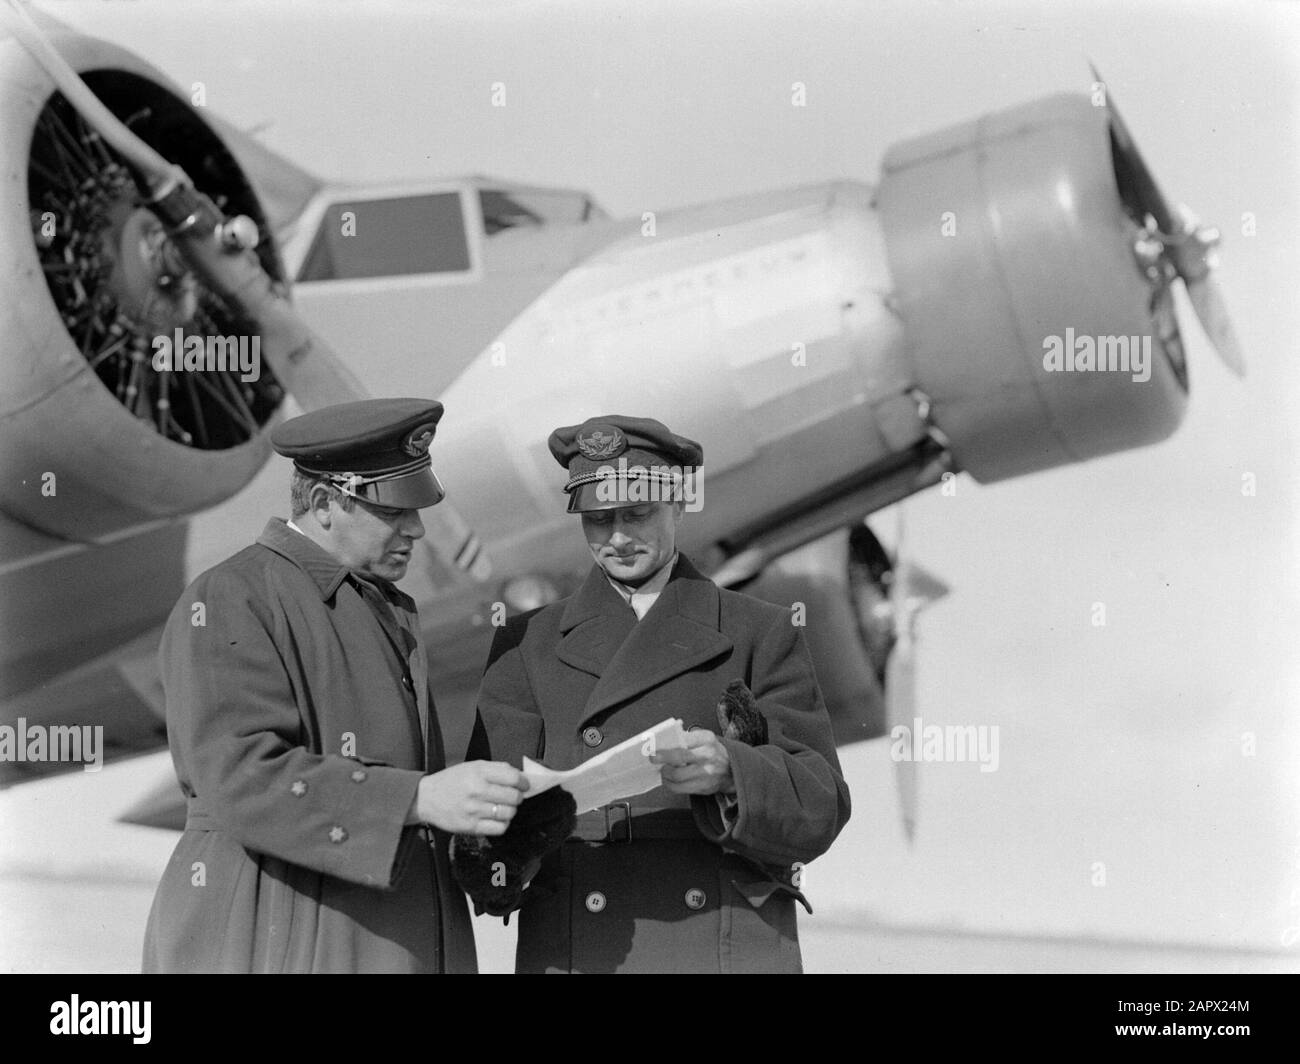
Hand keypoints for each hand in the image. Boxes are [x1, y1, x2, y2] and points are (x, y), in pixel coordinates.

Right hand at [413, 761, 528, 834]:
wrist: (426, 798)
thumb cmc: (451, 781)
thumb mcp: (472, 766)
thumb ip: (497, 769)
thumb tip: (520, 776)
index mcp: (478, 772)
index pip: (513, 777)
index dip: (523, 782)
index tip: (524, 785)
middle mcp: (477, 790)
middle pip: (514, 797)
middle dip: (518, 797)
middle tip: (514, 796)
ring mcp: (474, 810)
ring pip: (508, 813)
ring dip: (511, 811)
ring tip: (504, 807)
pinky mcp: (471, 827)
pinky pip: (499, 828)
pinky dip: (503, 824)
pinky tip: (497, 818)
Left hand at [651, 729, 734, 795]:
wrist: (732, 770)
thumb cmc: (713, 752)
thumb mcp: (704, 738)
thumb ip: (687, 738)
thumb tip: (664, 743)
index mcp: (707, 739)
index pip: (683, 740)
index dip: (667, 746)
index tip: (654, 750)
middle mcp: (707, 755)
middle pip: (679, 758)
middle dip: (662, 760)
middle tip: (654, 760)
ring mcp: (706, 773)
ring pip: (677, 776)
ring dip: (665, 774)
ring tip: (663, 771)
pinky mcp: (703, 787)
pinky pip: (681, 788)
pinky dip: (671, 785)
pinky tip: (669, 780)